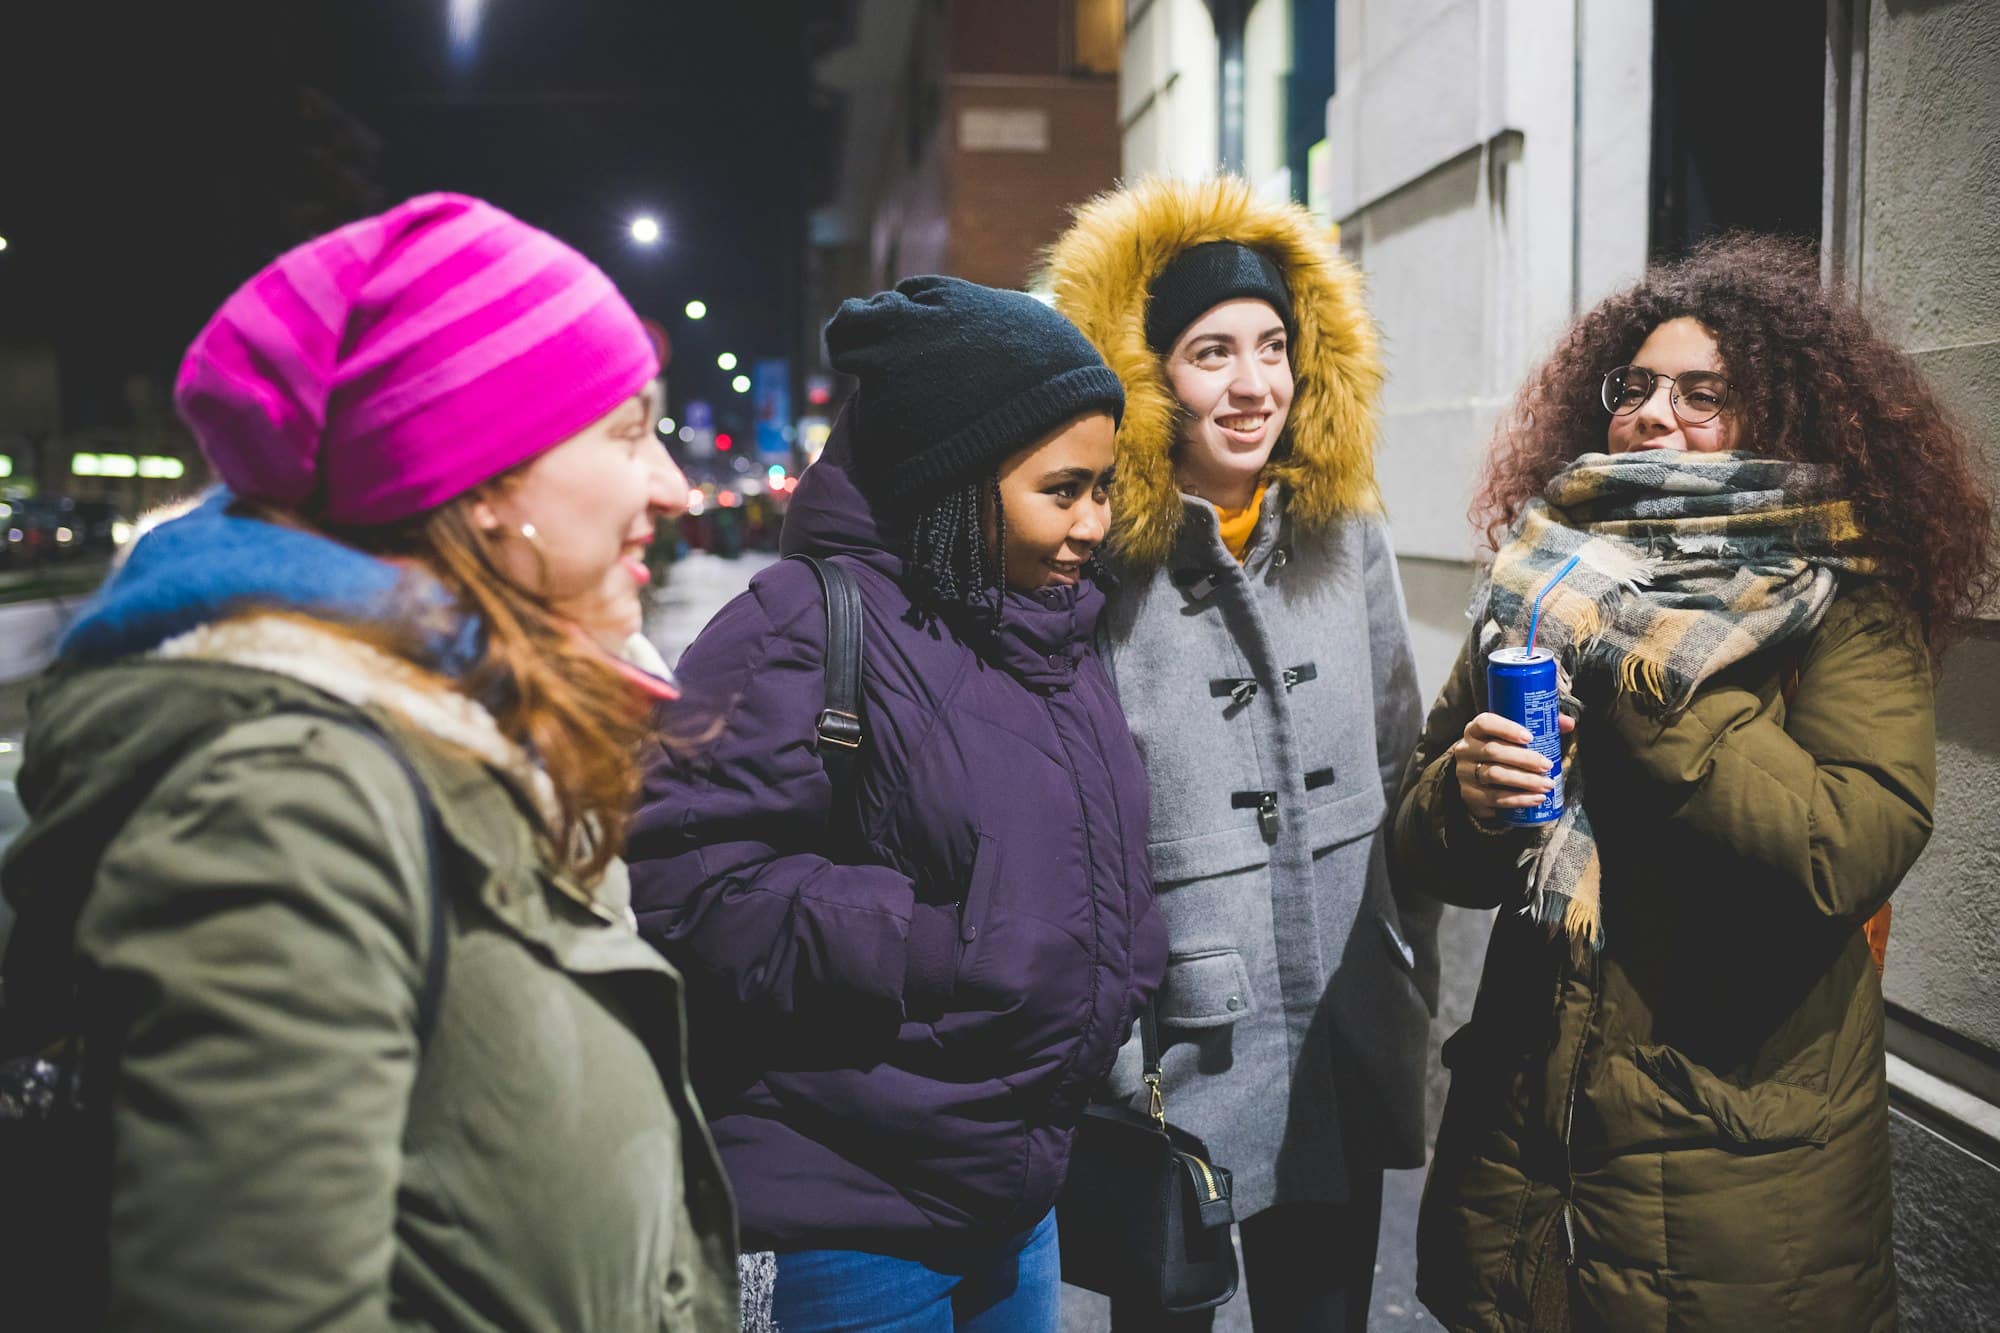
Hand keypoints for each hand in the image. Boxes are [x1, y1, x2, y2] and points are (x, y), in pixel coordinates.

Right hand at [1450, 712, 1573, 823]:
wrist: (1475, 778)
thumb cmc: (1500, 751)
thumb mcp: (1511, 736)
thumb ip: (1538, 726)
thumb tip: (1569, 723)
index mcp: (1474, 730)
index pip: (1485, 723)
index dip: (1507, 729)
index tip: (1530, 737)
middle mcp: (1465, 750)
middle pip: (1493, 751)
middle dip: (1524, 759)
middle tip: (1547, 765)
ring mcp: (1465, 774)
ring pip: (1494, 775)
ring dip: (1524, 781)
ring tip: (1547, 784)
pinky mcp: (1469, 796)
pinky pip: (1494, 798)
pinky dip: (1518, 799)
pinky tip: (1536, 798)